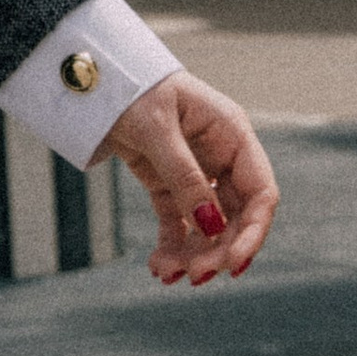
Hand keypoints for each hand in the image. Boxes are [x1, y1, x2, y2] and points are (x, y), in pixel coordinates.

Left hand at [97, 72, 276, 286]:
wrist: (96, 79)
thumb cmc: (132, 88)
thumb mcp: (157, 129)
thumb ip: (184, 176)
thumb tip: (211, 226)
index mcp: (232, 135)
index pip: (260, 193)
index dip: (253, 231)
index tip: (235, 263)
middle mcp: (221, 157)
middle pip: (235, 216)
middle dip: (219, 249)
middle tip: (196, 276)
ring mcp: (196, 172)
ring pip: (206, 225)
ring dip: (194, 253)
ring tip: (167, 273)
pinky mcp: (167, 183)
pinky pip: (177, 222)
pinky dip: (172, 247)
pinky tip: (159, 267)